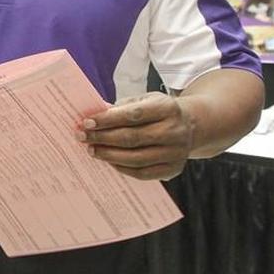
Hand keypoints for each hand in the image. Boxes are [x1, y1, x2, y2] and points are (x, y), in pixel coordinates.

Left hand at [79, 92, 195, 180]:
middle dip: (103, 138)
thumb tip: (93, 118)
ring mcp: (176, 153)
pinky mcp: (173, 169)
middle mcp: (175, 131)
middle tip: (82, 137)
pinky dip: (122, 168)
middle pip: (132, 138)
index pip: (132, 115)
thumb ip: (121, 108)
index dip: (108, 119)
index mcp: (167, 108)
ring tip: (92, 150)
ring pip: (135, 158)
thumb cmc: (158, 111)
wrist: (191, 125)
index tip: (87, 122)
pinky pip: (142, 173)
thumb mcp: (144, 100)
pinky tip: (109, 160)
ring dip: (109, 155)